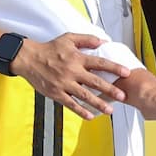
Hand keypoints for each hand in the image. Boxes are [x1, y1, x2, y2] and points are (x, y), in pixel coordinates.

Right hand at [11, 34, 127, 118]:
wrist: (29, 59)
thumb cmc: (49, 48)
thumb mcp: (68, 39)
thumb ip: (86, 39)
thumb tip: (103, 41)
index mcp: (77, 58)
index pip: (100, 63)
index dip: (114, 68)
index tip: (126, 73)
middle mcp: (72, 71)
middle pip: (95, 82)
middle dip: (110, 89)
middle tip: (123, 96)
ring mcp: (64, 84)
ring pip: (84, 95)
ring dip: (98, 103)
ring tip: (110, 110)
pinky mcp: (56, 93)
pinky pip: (70, 104)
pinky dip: (80, 110)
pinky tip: (90, 116)